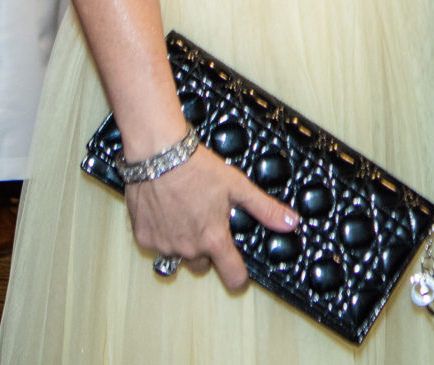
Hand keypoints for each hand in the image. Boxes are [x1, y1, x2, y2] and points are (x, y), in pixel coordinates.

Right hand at [124, 146, 296, 288]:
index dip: (238, 278)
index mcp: (213, 239)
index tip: (239, 275)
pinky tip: (167, 213)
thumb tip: (290, 223)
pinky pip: (157, 246)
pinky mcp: (143, 238)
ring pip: (178, 256)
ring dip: (184, 243)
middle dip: (207, 251)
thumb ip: (264, 209)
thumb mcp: (238, 186)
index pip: (231, 275)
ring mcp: (164, 246)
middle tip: (207, 225)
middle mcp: (188, 248)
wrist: (159, 155)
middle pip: (202, 265)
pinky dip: (163, 234)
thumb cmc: (197, 169)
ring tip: (186, 215)